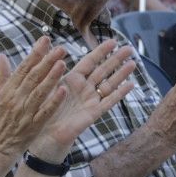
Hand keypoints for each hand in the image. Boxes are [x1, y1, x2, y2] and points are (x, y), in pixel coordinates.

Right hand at [0, 38, 71, 156]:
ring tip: (63, 63)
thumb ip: (1, 76)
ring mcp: (25, 113)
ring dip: (52, 78)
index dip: (35, 53)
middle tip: (60, 48)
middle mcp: (16, 99)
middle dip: (47, 61)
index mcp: (7, 91)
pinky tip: (64, 91)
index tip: (46, 40)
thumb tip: (2, 55)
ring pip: (40, 92)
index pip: (23, 68)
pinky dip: (54, 101)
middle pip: (34, 77)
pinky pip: (45, 112)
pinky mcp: (33, 126)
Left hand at [34, 39, 136, 153]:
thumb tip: (54, 49)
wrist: (44, 136)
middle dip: (116, 59)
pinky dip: (120, 93)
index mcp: (72, 80)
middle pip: (103, 70)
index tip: (113, 41)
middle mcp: (83, 89)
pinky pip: (109, 102)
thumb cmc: (41, 111)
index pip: (89, 61)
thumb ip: (52, 70)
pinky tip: (131, 85)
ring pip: (109, 84)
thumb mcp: (45, 87)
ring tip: (133, 63)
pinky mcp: (93, 113)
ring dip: (121, 74)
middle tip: (129, 48)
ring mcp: (90, 101)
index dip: (101, 51)